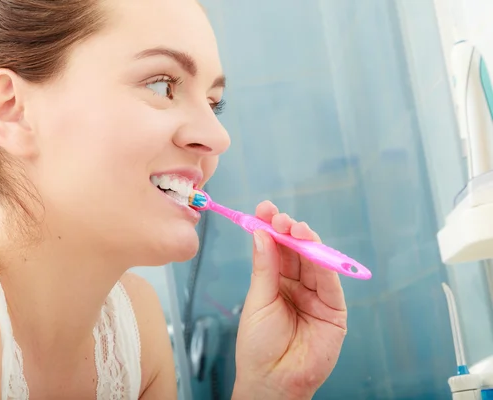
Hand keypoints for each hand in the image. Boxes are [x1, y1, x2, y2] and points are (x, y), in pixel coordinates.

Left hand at [232, 201, 346, 399]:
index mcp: (274, 282)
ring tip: (294, 227)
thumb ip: (264, 268)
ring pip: (314, 260)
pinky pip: (330, 282)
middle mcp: (296, 285)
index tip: (264, 209)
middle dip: (288, 229)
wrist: (273, 381)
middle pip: (296, 249)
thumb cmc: (258, 346)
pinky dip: (325, 263)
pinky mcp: (334, 309)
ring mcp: (316, 296)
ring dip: (307, 241)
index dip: (271, 227)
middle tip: (278, 217)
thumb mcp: (258, 302)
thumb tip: (260, 233)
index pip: (275, 247)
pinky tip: (312, 247)